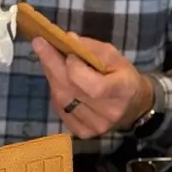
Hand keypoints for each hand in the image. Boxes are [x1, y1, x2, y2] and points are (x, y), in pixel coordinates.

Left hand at [34, 33, 154, 137]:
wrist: (132, 104)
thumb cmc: (122, 75)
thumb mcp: (114, 56)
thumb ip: (91, 48)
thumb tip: (68, 39)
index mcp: (122, 91)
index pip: (94, 86)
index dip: (77, 70)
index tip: (67, 52)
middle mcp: (108, 112)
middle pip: (71, 90)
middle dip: (52, 64)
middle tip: (39, 44)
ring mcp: (95, 126)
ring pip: (61, 100)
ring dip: (52, 77)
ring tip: (48, 60)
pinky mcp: (83, 132)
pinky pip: (60, 110)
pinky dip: (56, 93)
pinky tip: (58, 82)